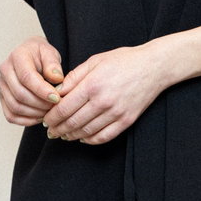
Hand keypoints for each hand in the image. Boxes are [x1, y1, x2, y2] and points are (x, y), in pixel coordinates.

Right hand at [0, 36, 66, 126]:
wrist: (32, 56)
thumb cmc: (42, 55)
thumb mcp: (50, 53)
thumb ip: (53, 65)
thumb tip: (57, 79)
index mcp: (17, 56)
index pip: (26, 77)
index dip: (42, 90)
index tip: (57, 98)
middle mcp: (5, 70)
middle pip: (19, 94)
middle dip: (40, 104)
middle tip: (56, 106)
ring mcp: (2, 85)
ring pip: (15, 107)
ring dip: (34, 113)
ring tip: (50, 112)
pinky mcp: (3, 98)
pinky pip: (11, 115)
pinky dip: (26, 120)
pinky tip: (40, 117)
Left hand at [43, 42, 169, 145]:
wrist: (154, 66)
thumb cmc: (123, 60)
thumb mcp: (95, 61)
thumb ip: (74, 77)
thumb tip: (56, 91)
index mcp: (92, 84)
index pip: (64, 107)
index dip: (52, 117)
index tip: (46, 120)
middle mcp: (103, 101)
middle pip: (73, 122)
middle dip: (58, 129)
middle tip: (51, 132)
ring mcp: (116, 113)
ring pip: (87, 132)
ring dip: (72, 136)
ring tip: (64, 135)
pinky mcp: (127, 120)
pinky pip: (104, 136)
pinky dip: (90, 140)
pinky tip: (83, 138)